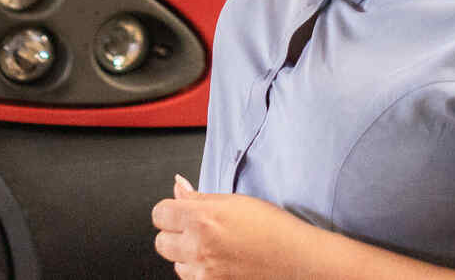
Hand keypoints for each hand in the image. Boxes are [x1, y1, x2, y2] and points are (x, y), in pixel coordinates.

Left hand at [153, 174, 312, 278]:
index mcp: (202, 219)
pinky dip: (198, 272)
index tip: (178, 210)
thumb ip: (198, 196)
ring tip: (213, 246)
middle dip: (174, 233)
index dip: (169, 210)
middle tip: (196, 228)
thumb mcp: (234, 201)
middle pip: (161, 242)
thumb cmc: (272, 228)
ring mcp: (204, 274)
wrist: (296, 261)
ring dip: (186, 255)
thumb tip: (178, 185)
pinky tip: (218, 262)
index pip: (159, 214)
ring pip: (175, 264)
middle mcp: (198, 249)